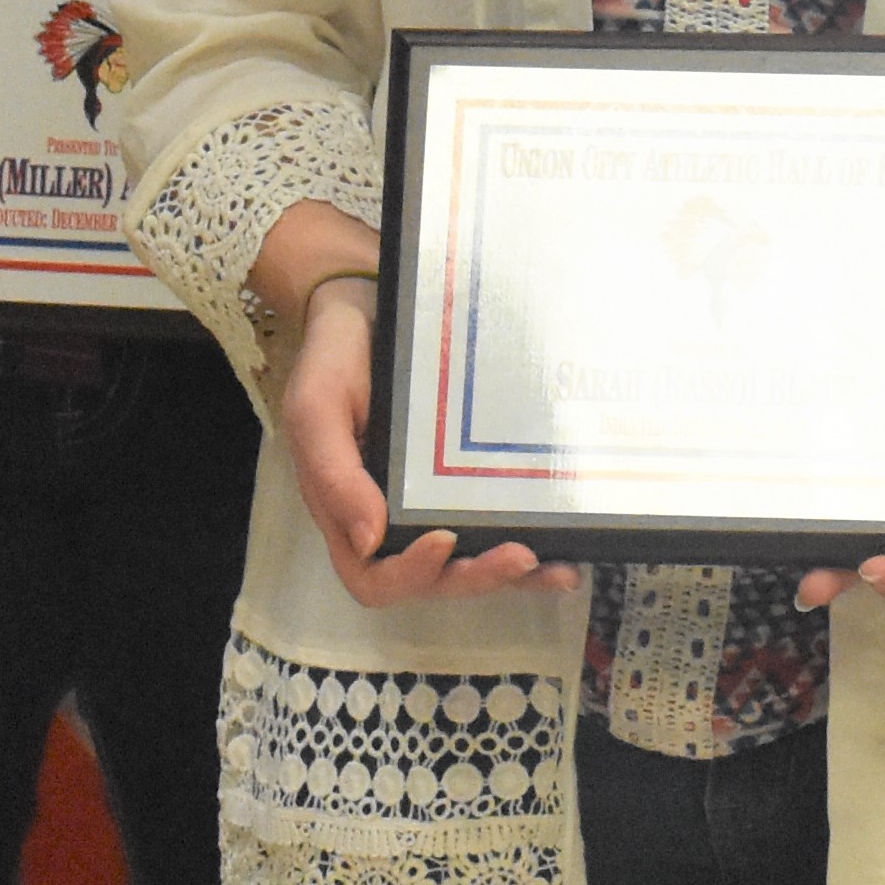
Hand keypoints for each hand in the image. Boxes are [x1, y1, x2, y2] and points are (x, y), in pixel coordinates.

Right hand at [270, 225, 565, 606]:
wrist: (369, 304)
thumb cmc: (334, 360)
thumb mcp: (317, 408)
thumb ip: (333, 474)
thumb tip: (369, 540)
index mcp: (350, 513)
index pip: (375, 576)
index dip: (410, 574)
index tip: (444, 540)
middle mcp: (395, 519)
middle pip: (434, 580)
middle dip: (476, 576)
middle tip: (519, 555)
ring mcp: (435, 501)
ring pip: (473, 563)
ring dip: (513, 575)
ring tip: (555, 568)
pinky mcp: (470, 478)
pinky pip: (499, 523)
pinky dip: (533, 547)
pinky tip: (568, 552)